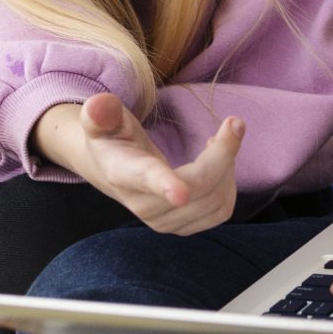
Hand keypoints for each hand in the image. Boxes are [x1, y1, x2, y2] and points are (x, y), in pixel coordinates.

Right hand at [36, 93, 240, 234]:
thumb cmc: (111, 138)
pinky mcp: (182, 228)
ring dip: (228, 166)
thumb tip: (99, 105)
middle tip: (233, 123)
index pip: (146, 180)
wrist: (111, 169)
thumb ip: (102, 112)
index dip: (164, 186)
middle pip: (198, 186)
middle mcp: (143, 206)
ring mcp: (163, 222)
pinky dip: (229, 183)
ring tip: (218, 142)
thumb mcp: (103, 120)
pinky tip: (217, 163)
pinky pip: (221, 210)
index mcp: (124, 173)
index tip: (180, 194)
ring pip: (216, 200)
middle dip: (224, 154)